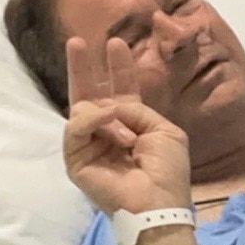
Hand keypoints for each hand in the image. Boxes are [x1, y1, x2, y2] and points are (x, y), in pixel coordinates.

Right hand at [64, 36, 191, 215]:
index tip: (117, 43)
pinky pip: (76, 129)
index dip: (120, 69)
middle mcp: (108, 132)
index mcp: (132, 126)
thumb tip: (112, 106)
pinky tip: (106, 118)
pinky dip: (92, 120)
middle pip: (90, 95)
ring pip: (82, 110)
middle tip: (77, 41)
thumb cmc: (168, 171)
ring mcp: (90, 146)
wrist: (158, 203)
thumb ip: (138, 110)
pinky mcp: (76, 159)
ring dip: (104, 110)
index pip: (122, 91)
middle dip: (84, 68)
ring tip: (123, 126)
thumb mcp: (163, 130)